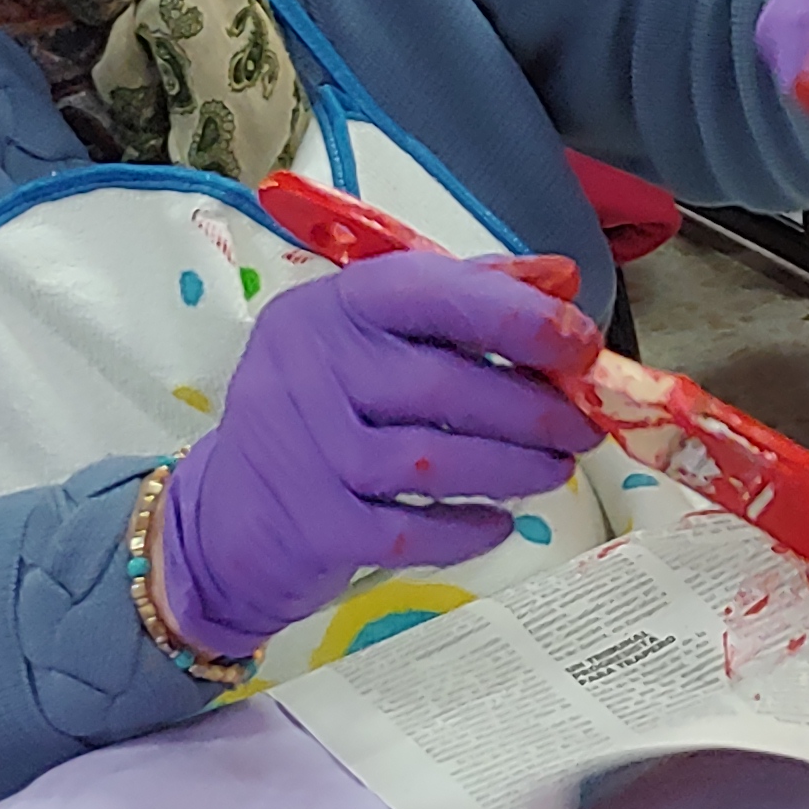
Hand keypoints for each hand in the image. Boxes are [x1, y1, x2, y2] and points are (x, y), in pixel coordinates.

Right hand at [155, 254, 603, 654]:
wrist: (225, 517)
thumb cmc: (324, 411)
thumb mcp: (377, 337)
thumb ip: (465, 300)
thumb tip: (559, 277)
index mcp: (333, 307)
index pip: (434, 294)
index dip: (519, 318)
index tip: (582, 346)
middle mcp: (309, 369)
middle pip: (443, 385)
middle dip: (532, 410)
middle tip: (583, 428)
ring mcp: (305, 452)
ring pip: (433, 460)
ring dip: (513, 469)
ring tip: (557, 470)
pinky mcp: (311, 526)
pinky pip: (410, 532)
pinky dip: (466, 529)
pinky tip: (500, 523)